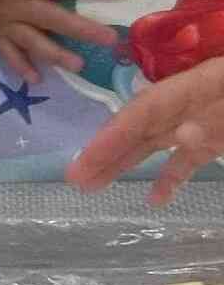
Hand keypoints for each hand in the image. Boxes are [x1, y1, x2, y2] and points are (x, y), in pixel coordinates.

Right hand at [0, 0, 130, 83]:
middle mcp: (14, 6)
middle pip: (53, 19)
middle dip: (82, 30)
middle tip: (111, 39)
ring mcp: (3, 23)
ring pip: (32, 42)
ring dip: (55, 55)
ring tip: (79, 66)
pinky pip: (7, 52)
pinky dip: (20, 66)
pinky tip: (36, 79)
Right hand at [67, 55, 223, 203]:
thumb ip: (214, 113)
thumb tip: (184, 135)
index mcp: (194, 84)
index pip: (142, 109)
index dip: (112, 133)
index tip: (85, 159)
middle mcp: (188, 105)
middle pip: (138, 128)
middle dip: (105, 151)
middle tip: (75, 177)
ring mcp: (200, 124)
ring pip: (152, 145)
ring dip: (122, 165)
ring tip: (91, 187)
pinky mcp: (213, 142)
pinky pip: (185, 161)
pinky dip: (169, 179)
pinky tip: (154, 200)